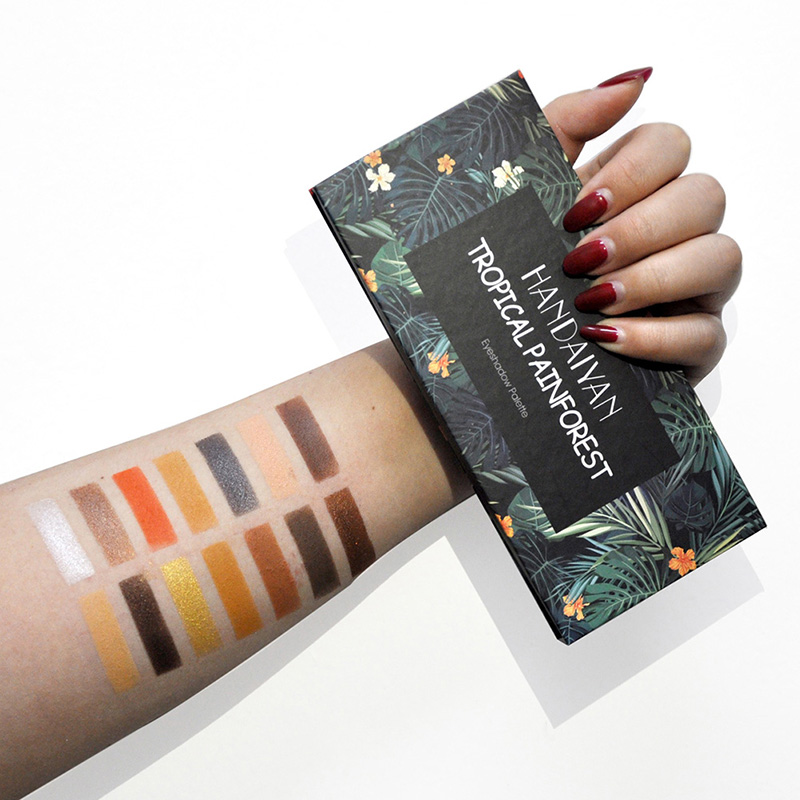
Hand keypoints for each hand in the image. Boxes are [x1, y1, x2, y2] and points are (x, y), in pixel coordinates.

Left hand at [543, 67, 739, 384]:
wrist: (499, 342)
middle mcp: (673, 229)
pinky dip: (654, 336)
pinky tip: (603, 336)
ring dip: (654, 278)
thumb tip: (634, 81)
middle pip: (705, 197)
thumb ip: (569, 122)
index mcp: (633, 187)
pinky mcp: (691, 341)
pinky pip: (706, 333)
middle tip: (579, 260)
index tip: (574, 211)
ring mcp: (690, 284)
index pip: (671, 145)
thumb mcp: (525, 190)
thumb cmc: (515, 263)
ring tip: (592, 299)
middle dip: (639, 229)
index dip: (630, 173)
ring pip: (722, 257)